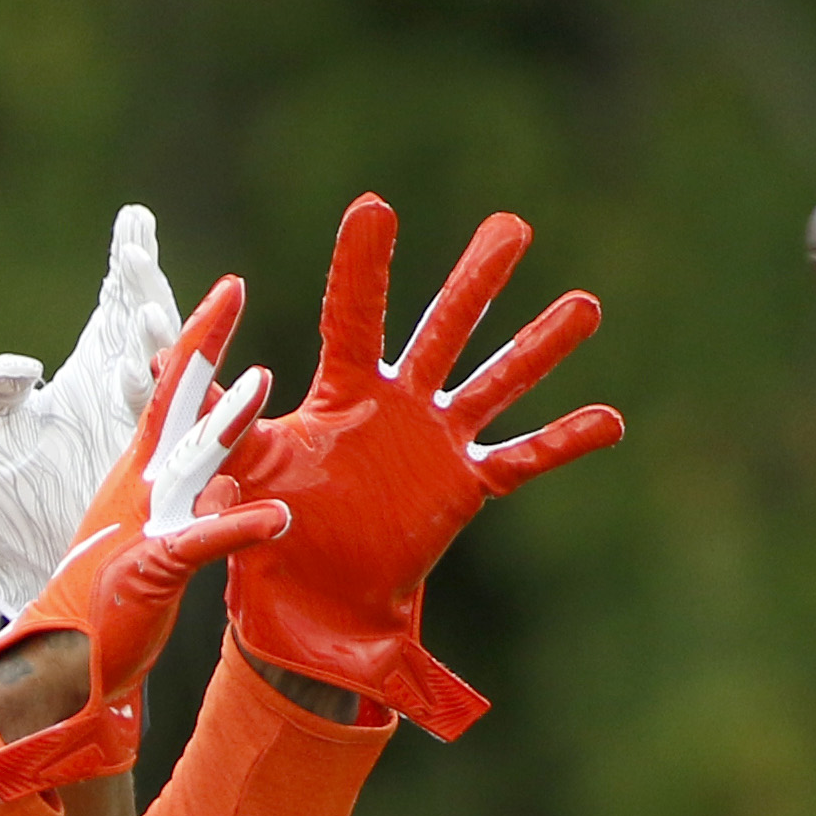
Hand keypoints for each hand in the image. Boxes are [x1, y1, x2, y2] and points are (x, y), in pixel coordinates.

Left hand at [0, 205, 181, 624]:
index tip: (134, 219)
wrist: (26, 559)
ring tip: (143, 318)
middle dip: (144, 289)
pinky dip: (162, 403)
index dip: (130, 260)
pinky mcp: (152, 470)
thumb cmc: (11, 493)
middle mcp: (128, 390)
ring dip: (157, 344)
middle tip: (132, 260)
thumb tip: (22, 366)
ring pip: (166, 372)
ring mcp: (146, 428)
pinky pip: (170, 430)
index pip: (118, 301)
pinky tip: (144, 377)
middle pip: (150, 323)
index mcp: (96, 367)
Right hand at [0, 304, 288, 799]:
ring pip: (190, 461)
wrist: (63, 661)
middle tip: (231, 291)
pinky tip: (277, 516)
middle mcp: (142, 485)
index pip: (174, 392)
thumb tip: (231, 486)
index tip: (228, 289)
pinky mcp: (154, 569)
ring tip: (265, 384)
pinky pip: (201, 543)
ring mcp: (147, 523)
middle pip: (173, 402)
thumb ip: (200, 508)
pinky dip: (237, 528)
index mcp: (143, 472)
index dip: (200, 339)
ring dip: (226, 423)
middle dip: (202, 345)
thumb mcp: (164, 541)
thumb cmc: (112, 600)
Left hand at [225, 195, 621, 737]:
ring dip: (541, 346)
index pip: (354, 316)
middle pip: (443, 330)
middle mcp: (397, 404)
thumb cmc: (270, 539)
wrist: (310, 608)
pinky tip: (612, 419)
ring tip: (587, 305)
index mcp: (343, 394)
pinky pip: (522, 460)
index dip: (362, 265)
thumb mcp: (243, 476)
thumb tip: (203, 379)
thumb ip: (229, 428)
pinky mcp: (464, 487)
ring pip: (497, 383)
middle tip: (512, 226)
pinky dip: (565, 442)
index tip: (373, 206)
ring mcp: (437, 442)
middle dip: (476, 279)